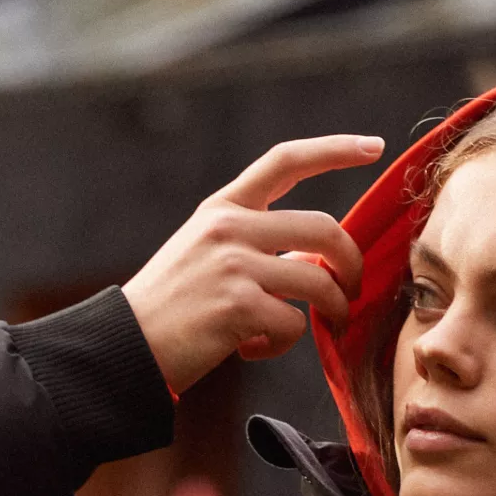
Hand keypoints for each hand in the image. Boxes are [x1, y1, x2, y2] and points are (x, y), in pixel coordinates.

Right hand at [123, 135, 383, 393]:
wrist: (123, 345)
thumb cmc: (171, 309)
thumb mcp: (207, 258)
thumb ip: (258, 249)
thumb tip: (313, 263)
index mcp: (222, 208)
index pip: (285, 161)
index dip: (334, 149)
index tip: (372, 146)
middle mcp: (229, 227)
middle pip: (324, 228)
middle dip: (351, 264)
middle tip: (352, 292)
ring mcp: (233, 265)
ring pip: (319, 281)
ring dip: (333, 310)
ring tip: (320, 329)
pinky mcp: (237, 306)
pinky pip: (293, 325)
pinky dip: (281, 344)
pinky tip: (251, 349)